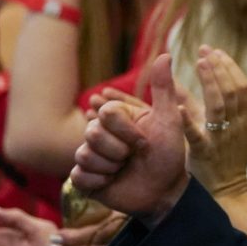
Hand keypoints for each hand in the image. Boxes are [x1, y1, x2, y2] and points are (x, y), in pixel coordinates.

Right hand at [70, 55, 189, 223]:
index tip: (144, 142)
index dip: (126, 131)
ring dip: (110, 168)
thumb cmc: (168, 154)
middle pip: (91, 133)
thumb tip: (165, 54)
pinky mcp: (85, 178)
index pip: (106, 113)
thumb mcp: (169, 120)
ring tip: (122, 171)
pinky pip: (78, 176)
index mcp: (116, 117)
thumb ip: (163, 88)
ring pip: (83, 154)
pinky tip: (111, 183)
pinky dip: (98, 182)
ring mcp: (91, 156)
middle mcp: (100, 133)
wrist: (164, 191)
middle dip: (118, 151)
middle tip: (132, 158)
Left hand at [178, 46, 246, 195]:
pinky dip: (187, 122)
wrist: (228, 191)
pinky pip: (196, 136)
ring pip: (219, 106)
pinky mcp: (204, 153)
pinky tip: (178, 107)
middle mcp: (235, 126)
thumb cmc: (232, 159)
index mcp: (244, 119)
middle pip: (231, 91)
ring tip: (200, 63)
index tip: (216, 51)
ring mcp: (220, 139)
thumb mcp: (244, 131)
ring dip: (210, 82)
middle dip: (219, 68)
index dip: (229, 67)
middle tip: (205, 51)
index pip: (241, 86)